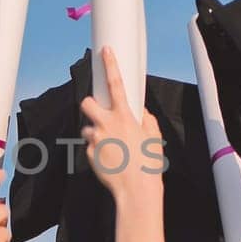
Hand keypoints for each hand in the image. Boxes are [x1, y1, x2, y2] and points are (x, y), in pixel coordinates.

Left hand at [79, 47, 162, 203]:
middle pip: (87, 103)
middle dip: (90, 105)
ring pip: (88, 127)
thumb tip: (141, 113)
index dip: (110, 65)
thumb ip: (147, 120)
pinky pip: (89, 146)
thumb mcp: (153, 137)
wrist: (136, 190)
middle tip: (99, 114)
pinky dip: (97, 150)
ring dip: (96, 133)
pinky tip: (109, 160)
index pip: (116, 83)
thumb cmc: (148, 165)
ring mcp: (95, 138)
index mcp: (125, 116)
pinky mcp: (88, 153)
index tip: (105, 51)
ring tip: (111, 147)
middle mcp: (107, 124)